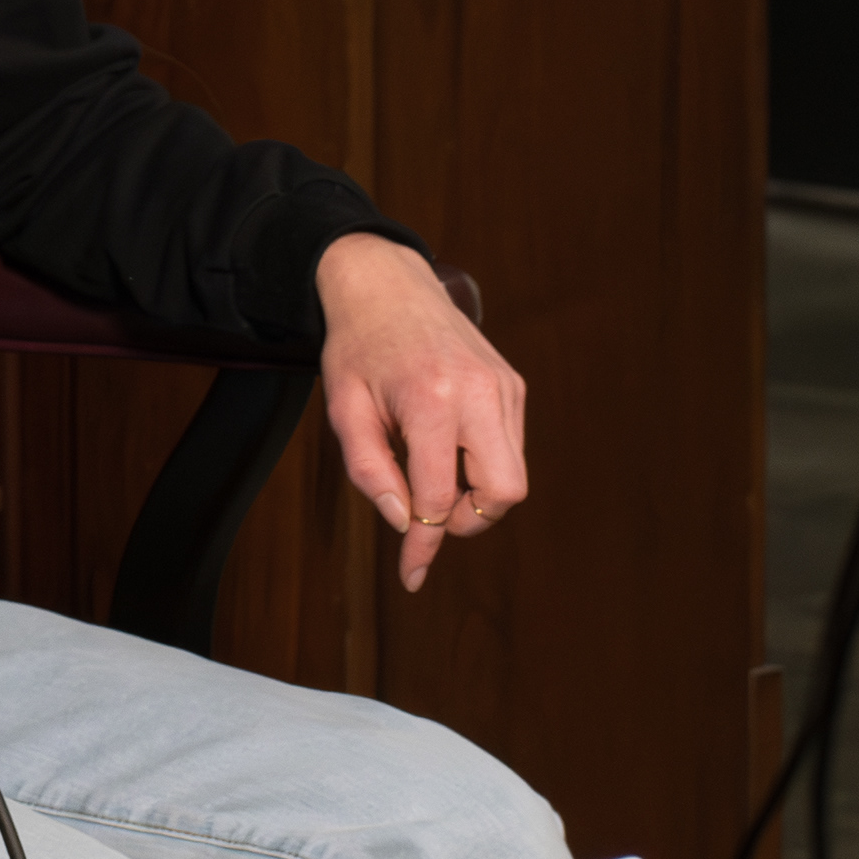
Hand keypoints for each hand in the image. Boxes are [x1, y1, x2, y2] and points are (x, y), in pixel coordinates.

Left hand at [315, 234, 527, 594]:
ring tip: (430, 474)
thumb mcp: (344, 411)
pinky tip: (446, 446)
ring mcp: (503, 386)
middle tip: (428, 513)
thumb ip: (370, 472)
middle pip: (503, 493)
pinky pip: (511, 446)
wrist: (386, 284)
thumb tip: (404, 523)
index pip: (437, 497)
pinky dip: (483, 465)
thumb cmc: (357, 348)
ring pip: (514, 475)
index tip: (411, 575)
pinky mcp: (512, 384)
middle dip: (467, 520)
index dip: (422, 545)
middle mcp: (478, 392)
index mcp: (430, 400)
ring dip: (475, 494)